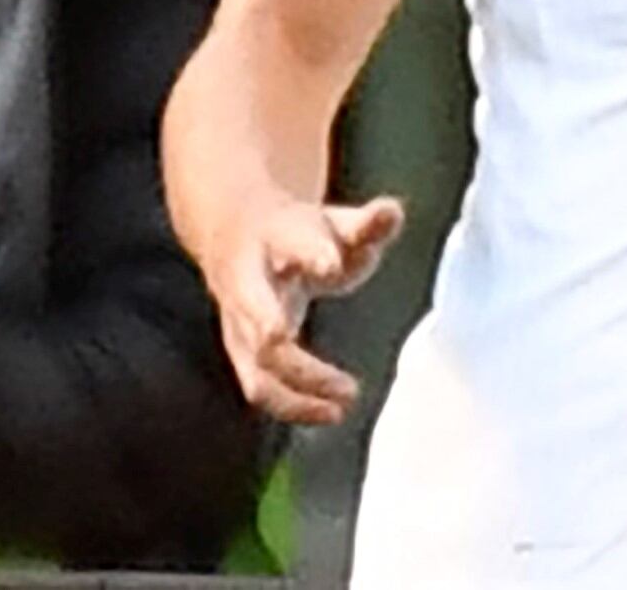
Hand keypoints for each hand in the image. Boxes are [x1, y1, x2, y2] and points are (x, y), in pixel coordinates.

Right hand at [196, 192, 400, 424]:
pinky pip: (261, 386)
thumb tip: (391, 213)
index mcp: (274, 234)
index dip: (313, 252)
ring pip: (256, 366)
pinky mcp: (241, 351)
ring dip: (298, 391)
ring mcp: (237, 321)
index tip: (333, 266)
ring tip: (343, 403)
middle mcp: (246, 281)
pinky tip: (332, 412)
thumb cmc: (296, 232)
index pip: (292, 240)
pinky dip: (294, 406)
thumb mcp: (332, 220)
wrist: (234, 234)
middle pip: (257, 316)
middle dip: (289, 351)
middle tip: (338, 376)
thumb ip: (367, 223)